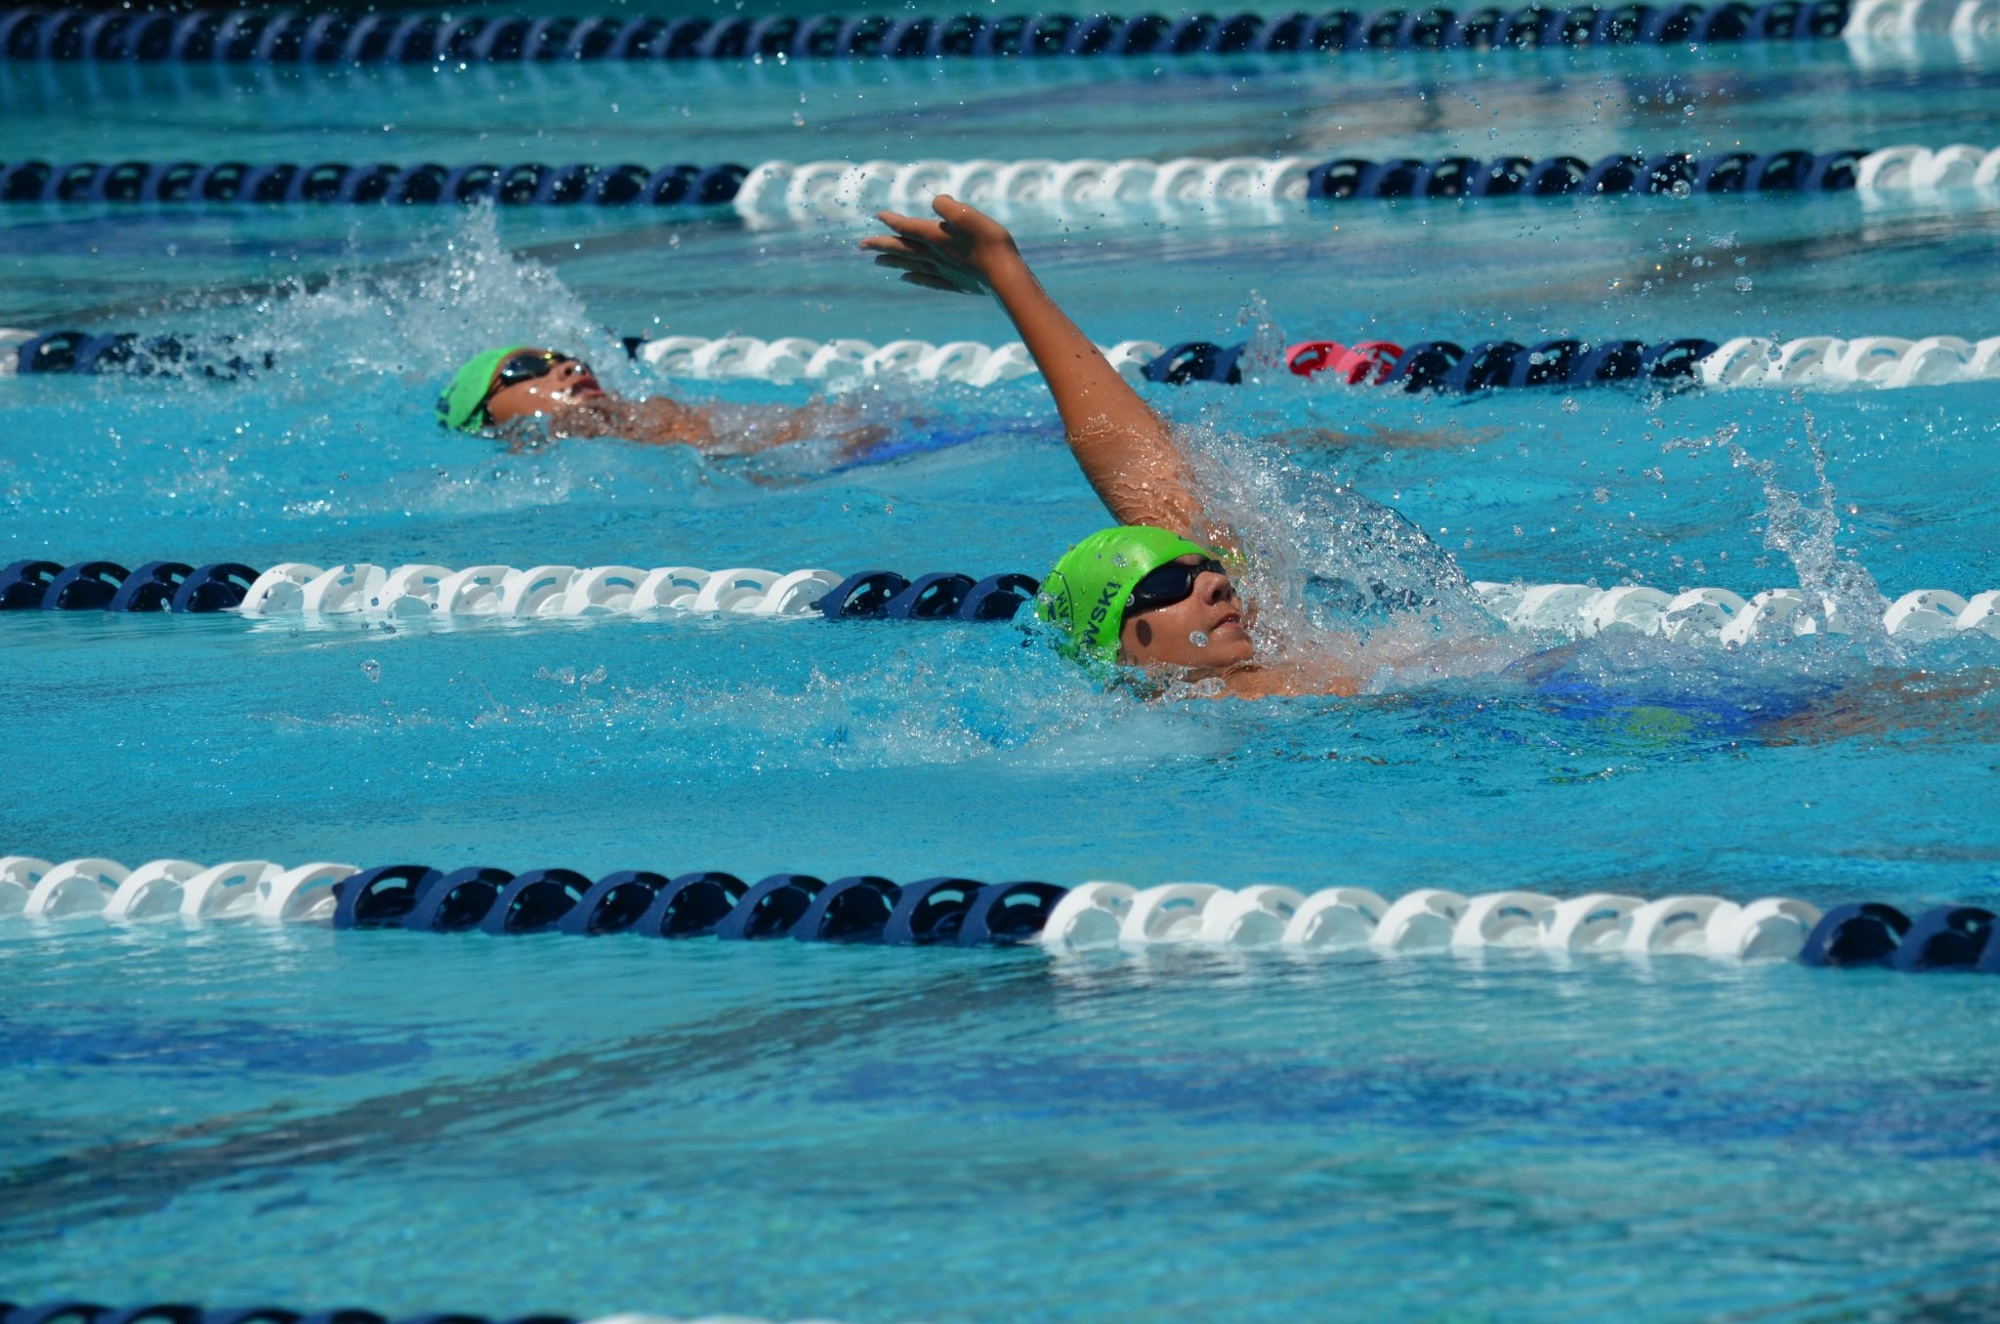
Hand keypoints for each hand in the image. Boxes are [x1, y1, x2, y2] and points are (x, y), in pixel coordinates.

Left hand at [860, 195, 1019, 295]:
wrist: (1006, 277)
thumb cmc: (990, 242)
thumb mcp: (969, 215)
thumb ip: (947, 206)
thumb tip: (936, 201)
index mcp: (936, 237)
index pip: (908, 227)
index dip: (892, 221)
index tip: (878, 216)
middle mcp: (935, 255)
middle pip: (902, 249)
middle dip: (881, 245)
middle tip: (861, 246)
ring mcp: (944, 271)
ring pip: (910, 265)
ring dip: (892, 261)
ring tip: (876, 261)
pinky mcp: (954, 283)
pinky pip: (927, 280)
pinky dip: (914, 277)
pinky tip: (907, 278)